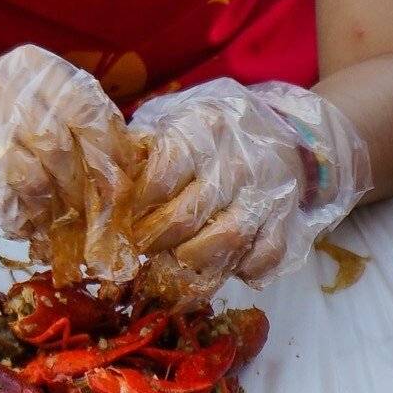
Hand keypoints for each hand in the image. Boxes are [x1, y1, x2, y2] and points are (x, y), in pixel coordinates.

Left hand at [121, 79, 365, 288]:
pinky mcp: (285, 218)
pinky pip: (265, 254)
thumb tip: (106, 186)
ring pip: (227, 238)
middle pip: (187, 214)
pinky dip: (244, 269)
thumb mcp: (178, 122)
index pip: (163, 173)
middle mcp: (235, 162)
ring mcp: (263, 193)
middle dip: (156, 240)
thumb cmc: (212, 133)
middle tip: (141, 246)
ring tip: (177, 259)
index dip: (138, 204)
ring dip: (195, 258)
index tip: (124, 217)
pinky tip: (225, 266)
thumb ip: (144, 150)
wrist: (286, 130)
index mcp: (201, 131)